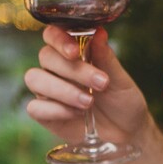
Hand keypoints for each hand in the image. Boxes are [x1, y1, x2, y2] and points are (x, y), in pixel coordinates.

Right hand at [22, 26, 162, 163]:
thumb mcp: (120, 80)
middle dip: (73, 70)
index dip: (58, 39)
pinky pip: (35, 107)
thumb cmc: (122, 100)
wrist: (127, 132)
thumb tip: (99, 32)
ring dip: (63, 90)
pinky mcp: (45, 113)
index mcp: (72, 53)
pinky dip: (56, 109)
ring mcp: (47, 91)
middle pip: (46, 57)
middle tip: (100, 83)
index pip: (52, 35)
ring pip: (35, 79)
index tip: (74, 51)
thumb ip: (106, 57)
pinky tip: (76, 113)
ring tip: (89, 102)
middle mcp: (55, 69)